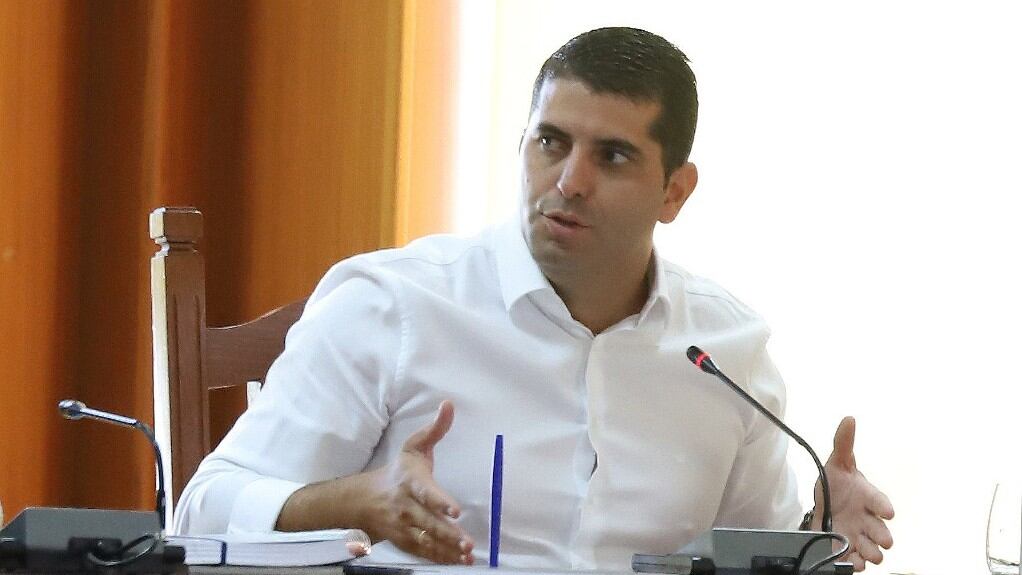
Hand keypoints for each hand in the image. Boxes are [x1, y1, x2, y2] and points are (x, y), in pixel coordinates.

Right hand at [276, 400, 473, 563]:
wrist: (364, 498)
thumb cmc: (399, 470)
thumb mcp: (414, 447)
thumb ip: (435, 430)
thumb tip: (449, 404)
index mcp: (410, 481)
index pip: (426, 492)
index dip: (439, 502)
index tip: (455, 510)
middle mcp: (405, 506)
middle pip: (427, 522)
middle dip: (448, 533)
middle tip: (468, 543)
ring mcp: (403, 526)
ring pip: (426, 541)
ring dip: (446, 550)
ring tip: (466, 556)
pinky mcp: (403, 540)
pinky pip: (422, 552)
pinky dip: (439, 559)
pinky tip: (458, 562)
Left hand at [812, 416, 894, 570]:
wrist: (824, 505)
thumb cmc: (838, 484)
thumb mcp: (837, 463)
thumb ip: (843, 443)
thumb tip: (849, 419)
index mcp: (869, 498)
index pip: (881, 502)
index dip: (884, 507)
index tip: (887, 512)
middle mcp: (868, 520)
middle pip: (882, 533)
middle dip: (882, 537)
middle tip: (881, 540)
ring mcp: (859, 537)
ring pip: (873, 552)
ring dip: (870, 553)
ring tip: (864, 553)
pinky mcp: (848, 549)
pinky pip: (856, 562)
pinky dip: (853, 564)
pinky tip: (848, 562)